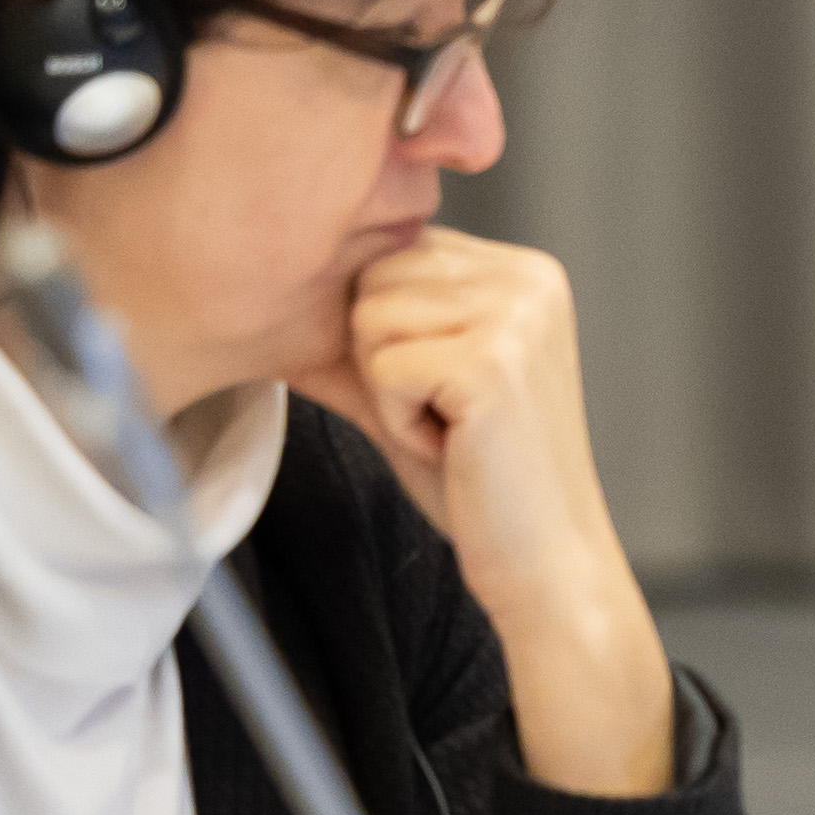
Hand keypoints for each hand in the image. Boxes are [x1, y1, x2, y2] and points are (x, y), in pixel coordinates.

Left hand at [298, 233, 670, 796]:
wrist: (544, 560)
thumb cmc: (484, 480)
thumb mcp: (421, 388)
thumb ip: (368, 333)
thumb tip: (270, 300)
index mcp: (525, 272)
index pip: (394, 254)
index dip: (384, 332)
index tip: (439, 393)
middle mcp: (530, 278)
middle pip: (375, 278)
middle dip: (381, 357)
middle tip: (442, 414)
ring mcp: (516, 316)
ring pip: (370, 318)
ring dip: (387, 389)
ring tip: (446, 428)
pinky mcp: (491, 363)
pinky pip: (383, 368)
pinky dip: (397, 421)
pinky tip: (449, 446)